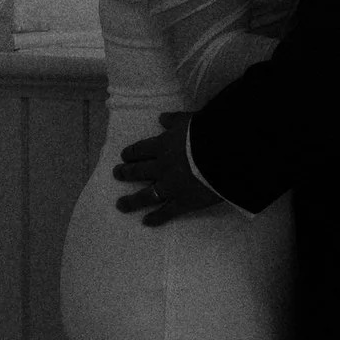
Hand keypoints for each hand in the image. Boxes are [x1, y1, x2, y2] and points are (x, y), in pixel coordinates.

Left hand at [113, 111, 221, 225]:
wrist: (222, 155)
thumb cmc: (207, 133)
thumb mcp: (189, 120)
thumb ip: (174, 120)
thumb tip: (161, 118)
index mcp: (163, 145)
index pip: (142, 149)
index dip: (131, 153)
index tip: (123, 156)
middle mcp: (162, 167)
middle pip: (140, 171)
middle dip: (126, 173)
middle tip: (117, 174)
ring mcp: (170, 186)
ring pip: (147, 195)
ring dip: (132, 200)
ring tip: (120, 204)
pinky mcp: (183, 202)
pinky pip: (167, 212)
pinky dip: (156, 217)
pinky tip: (146, 221)